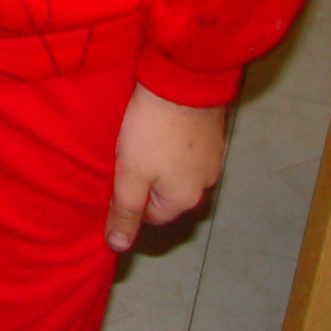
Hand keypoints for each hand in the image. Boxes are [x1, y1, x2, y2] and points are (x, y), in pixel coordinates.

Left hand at [106, 84, 226, 250]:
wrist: (183, 82)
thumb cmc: (151, 132)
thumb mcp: (130, 175)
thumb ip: (125, 211)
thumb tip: (119, 247)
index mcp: (184, 200)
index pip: (150, 216)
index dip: (128, 199)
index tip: (115, 176)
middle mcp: (205, 185)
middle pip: (167, 194)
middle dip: (146, 180)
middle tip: (126, 155)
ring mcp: (213, 159)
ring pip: (179, 170)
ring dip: (161, 161)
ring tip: (141, 139)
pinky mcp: (214, 134)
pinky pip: (188, 149)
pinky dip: (174, 143)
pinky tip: (160, 127)